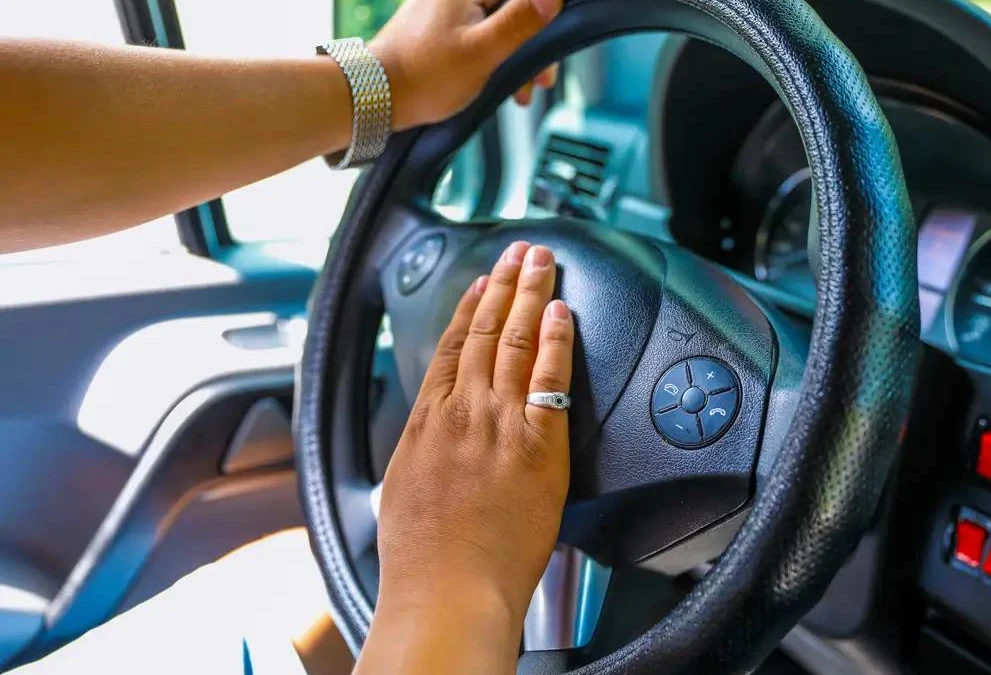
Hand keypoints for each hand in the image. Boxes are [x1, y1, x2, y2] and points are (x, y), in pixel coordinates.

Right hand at [368, 242, 573, 667]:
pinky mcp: (537, 444)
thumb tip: (432, 443)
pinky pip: (549, 377)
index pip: (450, 348)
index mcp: (426, 422)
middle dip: (503, 284)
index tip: (480, 284)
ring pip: (514, 340)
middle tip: (519, 251)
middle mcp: (461, 412)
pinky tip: (563, 312)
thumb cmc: (423, 558)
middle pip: (484, 331)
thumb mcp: (403, 490)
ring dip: (530, 294)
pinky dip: (555, 339)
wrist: (448, 590)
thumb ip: (424, 453)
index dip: (467, 309)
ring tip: (542, 262)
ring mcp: (499, 423)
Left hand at [370, 0, 562, 129]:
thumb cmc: (426, 76)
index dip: (543, 19)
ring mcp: (447, 9)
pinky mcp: (441, 28)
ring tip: (520, 93)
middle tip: (541, 81)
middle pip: (512, 9)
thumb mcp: (484, 51)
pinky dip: (495, 58)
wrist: (374, 96)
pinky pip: (480, 35)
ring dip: (516, 57)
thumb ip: (521, 20)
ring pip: (498, 24)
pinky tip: (499, 84)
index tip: (551, 52)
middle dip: (531, 44)